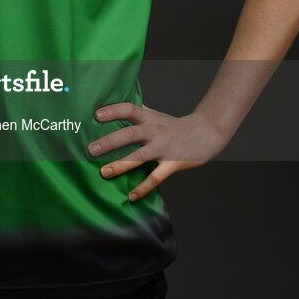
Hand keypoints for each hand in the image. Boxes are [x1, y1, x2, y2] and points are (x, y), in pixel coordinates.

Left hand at [87, 103, 229, 201]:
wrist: (206, 132)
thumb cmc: (176, 125)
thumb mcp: (157, 115)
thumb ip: (140, 111)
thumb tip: (120, 103)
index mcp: (149, 118)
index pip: (129, 109)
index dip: (113, 111)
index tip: (96, 115)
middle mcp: (154, 131)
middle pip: (130, 134)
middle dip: (110, 141)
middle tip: (91, 149)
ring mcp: (163, 148)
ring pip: (140, 156)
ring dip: (121, 165)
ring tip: (104, 172)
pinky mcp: (172, 163)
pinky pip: (156, 177)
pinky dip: (143, 187)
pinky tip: (131, 196)